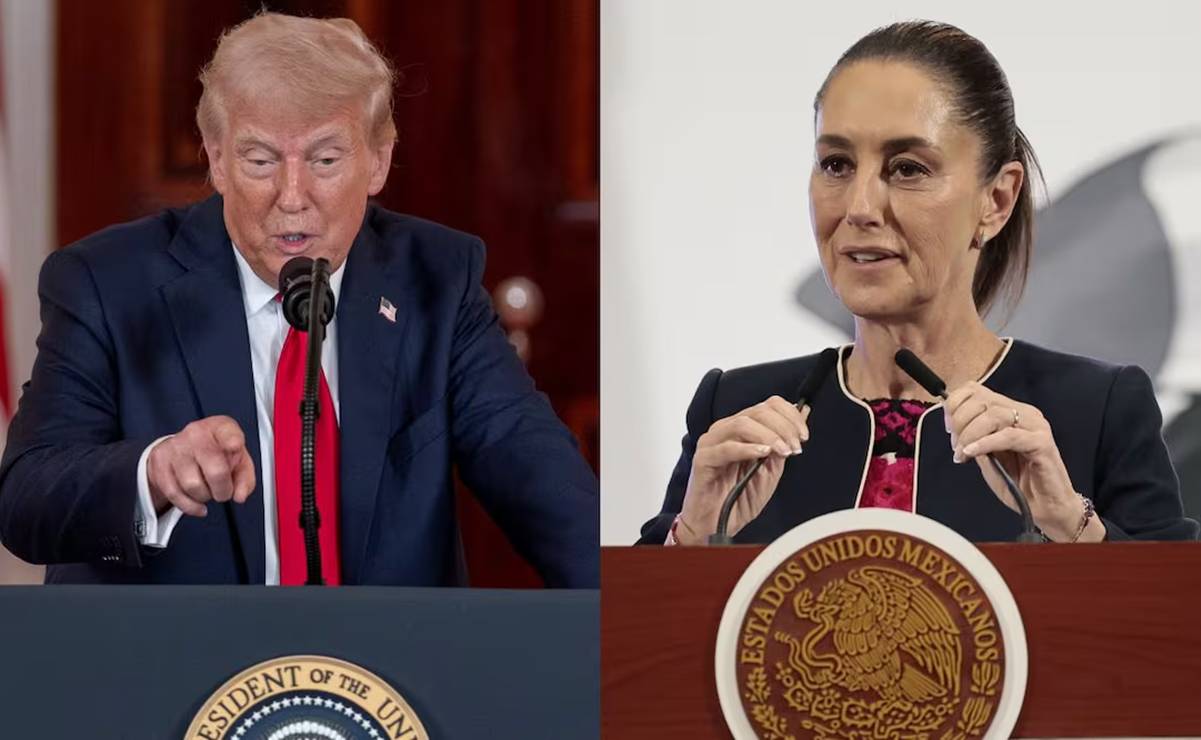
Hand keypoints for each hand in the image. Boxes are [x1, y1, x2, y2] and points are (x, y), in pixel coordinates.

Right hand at [147, 416, 255, 516]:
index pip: (227, 432)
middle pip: (215, 469)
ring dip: (204, 496)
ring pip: (193, 486)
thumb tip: (240, 495)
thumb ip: (245, 478)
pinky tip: (197, 503)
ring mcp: (176, 447)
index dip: (232, 440)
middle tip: (224, 492)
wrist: (182, 449)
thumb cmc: (215, 454)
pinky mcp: (159, 463)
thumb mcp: (238, 461)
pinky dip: (190, 505)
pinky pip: (175, 494)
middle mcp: (196, 434)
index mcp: (220, 428)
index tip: (235, 446)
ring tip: (207, 489)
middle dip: (223, 489)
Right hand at [678, 396, 809, 543]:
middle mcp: (724, 430)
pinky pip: (725, 448)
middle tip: (796, 447)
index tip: (803, 436)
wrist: (716, 526)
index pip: (767, 405)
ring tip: (783, 452)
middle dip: (783, 427)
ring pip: (742, 424)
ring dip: (769, 436)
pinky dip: (747, 448)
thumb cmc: (739, 498)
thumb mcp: (770, 470)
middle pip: (757, 412)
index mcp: (740, 428)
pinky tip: (762, 454)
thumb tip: (803, 414)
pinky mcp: (703, 460)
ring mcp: (711, 443)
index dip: (789, 415)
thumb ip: (783, 443)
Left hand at [945, 382, 1097, 541]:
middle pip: (982, 400)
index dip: (956, 404)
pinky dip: (985, 443)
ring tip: (962, 453)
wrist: (1046, 507)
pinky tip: (971, 453)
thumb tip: (954, 429)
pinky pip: (1008, 436)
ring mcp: (1035, 426)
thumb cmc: (1019, 484)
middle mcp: (1024, 414)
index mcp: (1011, 412)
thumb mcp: (988, 457)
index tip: (948, 426)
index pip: (977, 390)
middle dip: (960, 421)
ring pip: (994, 415)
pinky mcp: (1041, 443)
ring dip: (970, 434)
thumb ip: (974, 439)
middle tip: (955, 445)